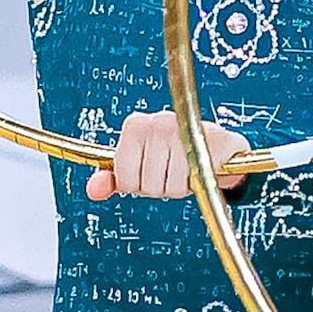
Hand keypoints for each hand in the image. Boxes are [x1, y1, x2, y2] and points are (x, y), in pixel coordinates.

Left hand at [91, 108, 257, 199]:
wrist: (218, 146)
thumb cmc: (176, 154)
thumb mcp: (140, 165)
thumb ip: (116, 177)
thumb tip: (93, 190)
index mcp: (135, 125)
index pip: (124, 178)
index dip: (138, 184)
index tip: (149, 172)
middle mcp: (158, 121)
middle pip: (148, 186)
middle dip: (161, 188)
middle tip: (172, 172)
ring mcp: (187, 128)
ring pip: (172, 187)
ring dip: (182, 187)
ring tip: (187, 170)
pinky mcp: (214, 139)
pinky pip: (197, 180)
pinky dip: (201, 182)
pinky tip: (203, 168)